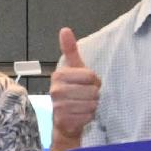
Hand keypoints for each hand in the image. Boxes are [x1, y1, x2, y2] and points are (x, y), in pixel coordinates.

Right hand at [47, 26, 98, 150]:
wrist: (64, 121)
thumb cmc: (72, 92)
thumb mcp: (73, 70)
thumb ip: (70, 50)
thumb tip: (64, 29)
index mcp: (59, 75)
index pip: (90, 76)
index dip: (94, 81)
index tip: (87, 84)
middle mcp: (56, 90)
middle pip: (92, 91)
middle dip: (94, 95)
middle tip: (85, 97)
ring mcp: (58, 106)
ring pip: (91, 104)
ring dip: (92, 106)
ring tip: (83, 106)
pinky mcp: (64, 120)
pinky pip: (88, 116)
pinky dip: (89, 117)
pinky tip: (81, 115)